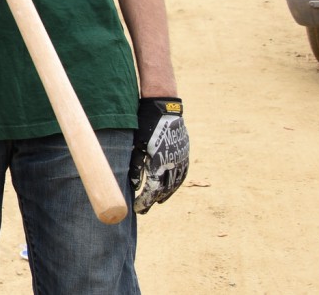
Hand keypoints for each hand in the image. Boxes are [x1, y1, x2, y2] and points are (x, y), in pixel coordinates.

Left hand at [130, 97, 189, 213]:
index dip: (145, 201)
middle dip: (153, 200)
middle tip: (143, 209)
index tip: (137, 209)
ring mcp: (181, 160)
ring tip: (156, 201)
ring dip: (165, 194)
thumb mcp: (136, 145)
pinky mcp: (185, 154)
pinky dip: (174, 183)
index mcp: (159, 163)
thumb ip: (135, 166)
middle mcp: (173, 164)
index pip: (152, 190)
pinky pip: (181, 174)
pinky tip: (169, 187)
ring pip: (175, 183)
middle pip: (164, 190)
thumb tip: (133, 185)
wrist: (165, 110)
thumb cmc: (146, 126)